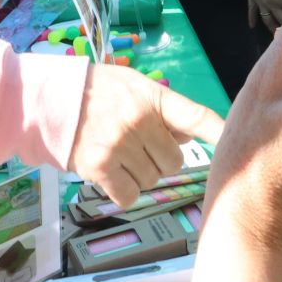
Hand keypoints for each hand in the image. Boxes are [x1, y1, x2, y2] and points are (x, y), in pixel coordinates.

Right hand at [68, 63, 224, 209]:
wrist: (48, 100)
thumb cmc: (95, 91)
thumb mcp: (133, 86)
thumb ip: (163, 109)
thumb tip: (191, 135)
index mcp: (152, 97)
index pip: (195, 115)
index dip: (217, 131)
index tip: (233, 143)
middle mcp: (139, 120)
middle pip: (174, 161)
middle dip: (161, 159)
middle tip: (139, 146)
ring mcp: (120, 145)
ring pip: (152, 180)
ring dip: (141, 174)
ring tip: (120, 155)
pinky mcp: (100, 168)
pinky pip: (130, 195)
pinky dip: (124, 190)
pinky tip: (111, 173)